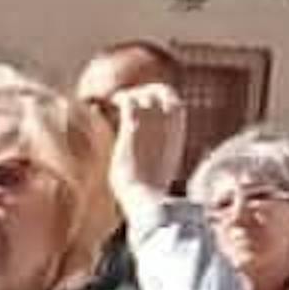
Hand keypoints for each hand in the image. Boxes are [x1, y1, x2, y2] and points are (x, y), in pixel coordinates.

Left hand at [103, 70, 186, 198]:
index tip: (146, 105)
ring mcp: (153, 123)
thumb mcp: (160, 171)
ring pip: (146, 92)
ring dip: (131, 94)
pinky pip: (128, 100)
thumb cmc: (149, 193)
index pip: (176, 105)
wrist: (146, 199)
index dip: (162, 100)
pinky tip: (110, 104)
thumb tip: (151, 165)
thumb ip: (157, 157)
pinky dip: (119, 98)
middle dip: (148, 90)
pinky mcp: (134, 126)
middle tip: (130, 100)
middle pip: (165, 92)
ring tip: (117, 102)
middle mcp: (169, 125)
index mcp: (178, 136)